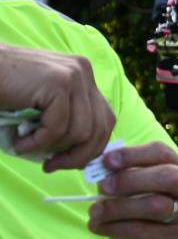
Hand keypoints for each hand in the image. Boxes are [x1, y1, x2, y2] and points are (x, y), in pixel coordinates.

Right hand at [0, 44, 116, 171]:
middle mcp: (83, 72)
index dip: (91, 147)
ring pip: (80, 132)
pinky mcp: (58, 84)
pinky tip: (19, 143)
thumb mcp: (42, 104)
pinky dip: (37, 143)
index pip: (105, 119)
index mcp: (83, 75)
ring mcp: (73, 76)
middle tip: (51, 166)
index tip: (68, 162)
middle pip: (100, 128)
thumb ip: (65, 118)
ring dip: (52, 149)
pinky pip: (57, 128)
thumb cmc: (2, 89)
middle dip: (77, 156)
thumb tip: (84, 156)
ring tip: (26, 148)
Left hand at [91, 142, 177, 238]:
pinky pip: (142, 231)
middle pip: (168, 177)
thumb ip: (116, 174)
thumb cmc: (134, 208)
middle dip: (131, 179)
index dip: (133, 154)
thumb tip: (97, 167)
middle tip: (103, 187)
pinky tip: (96, 226)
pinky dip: (113, 227)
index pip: (161, 152)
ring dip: (118, 207)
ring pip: (156, 205)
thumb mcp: (127, 187)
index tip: (106, 161)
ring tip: (94, 211)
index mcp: (177, 168)